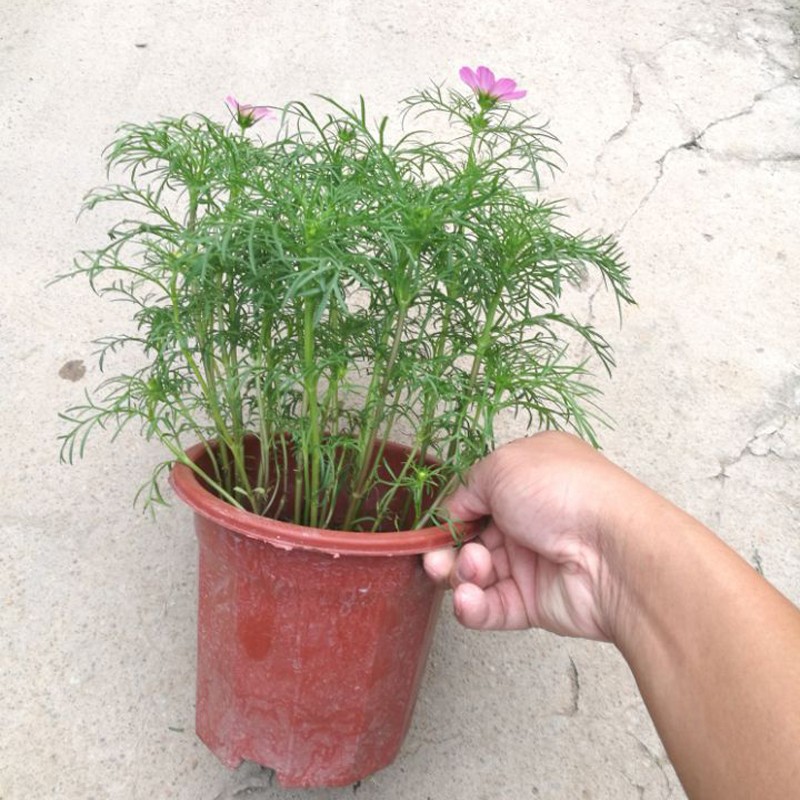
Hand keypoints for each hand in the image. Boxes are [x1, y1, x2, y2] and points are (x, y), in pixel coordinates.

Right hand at [424, 431, 643, 640]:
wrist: (613, 551)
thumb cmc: (563, 494)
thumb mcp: (502, 466)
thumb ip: (467, 487)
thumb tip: (453, 510)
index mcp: (526, 479)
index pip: (475, 498)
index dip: (451, 514)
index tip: (435, 526)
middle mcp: (529, 519)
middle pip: (469, 540)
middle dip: (446, 550)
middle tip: (437, 558)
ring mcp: (531, 561)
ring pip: (475, 575)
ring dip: (460, 575)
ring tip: (471, 572)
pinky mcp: (533, 603)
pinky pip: (491, 608)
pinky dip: (473, 606)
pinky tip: (468, 599)